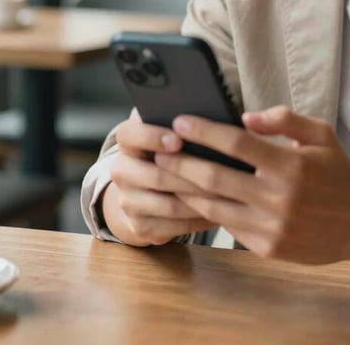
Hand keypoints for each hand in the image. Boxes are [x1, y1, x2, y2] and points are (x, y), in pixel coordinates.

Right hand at [103, 112, 217, 246]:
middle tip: (220, 173)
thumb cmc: (171, 152)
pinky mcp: (139, 226)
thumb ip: (183, 127)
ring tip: (227, 194)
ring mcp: (128, 201)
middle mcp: (122, 171)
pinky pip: (172, 227)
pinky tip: (219, 212)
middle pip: (155, 176)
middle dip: (190, 176)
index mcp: (128, 141)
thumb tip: (212, 122)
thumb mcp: (171, 134)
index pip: (129, 135)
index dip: (152, 137)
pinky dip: (198, 220)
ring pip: (168, 204)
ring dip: (199, 200)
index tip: (179, 140)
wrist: (146, 191)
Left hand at [155, 105, 349, 263]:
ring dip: (185, 189)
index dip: (205, 131)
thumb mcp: (321, 134)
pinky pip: (228, 225)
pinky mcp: (267, 248)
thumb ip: (284, 119)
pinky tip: (192, 198)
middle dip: (181, 162)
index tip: (181, 122)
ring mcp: (271, 226)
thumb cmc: (338, 172)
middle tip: (159, 150)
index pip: (237, 143)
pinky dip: (207, 210)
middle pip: (216, 176)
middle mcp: (278, 197)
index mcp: (290, 164)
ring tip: (165, 174)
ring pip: (215, 205)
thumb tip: (245, 117)